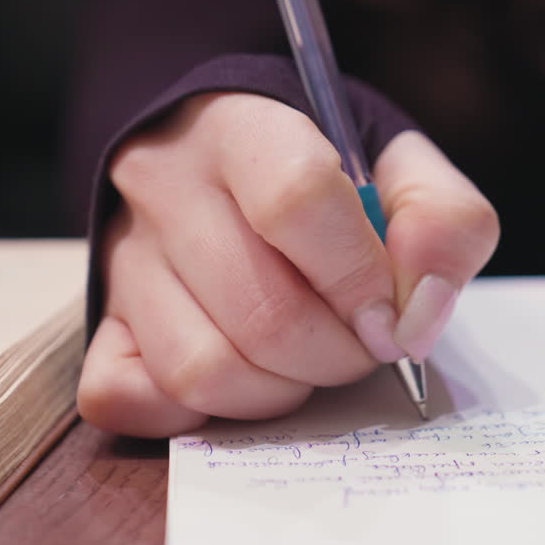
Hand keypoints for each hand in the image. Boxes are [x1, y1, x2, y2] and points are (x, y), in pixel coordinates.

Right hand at [78, 93, 498, 436]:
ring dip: (280, 391)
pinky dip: (195, 414)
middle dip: (338, 354)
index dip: (359, 277)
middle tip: (360, 344)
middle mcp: (165, 186)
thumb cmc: (324, 172)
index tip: (392, 319)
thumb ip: (444, 222)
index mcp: (242, 129)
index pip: (297, 201)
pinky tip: (239, 379)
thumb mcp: (401, 168)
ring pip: (203, 368)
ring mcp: (123, 258)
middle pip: (262, 310)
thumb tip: (418, 314)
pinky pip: (128, 398)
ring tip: (305, 360)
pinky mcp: (100, 321)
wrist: (228, 161)